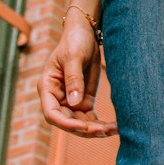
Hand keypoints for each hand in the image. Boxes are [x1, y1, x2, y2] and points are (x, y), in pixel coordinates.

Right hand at [37, 14, 116, 135]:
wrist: (85, 34)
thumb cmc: (74, 41)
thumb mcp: (73, 57)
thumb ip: (73, 79)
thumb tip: (74, 102)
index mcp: (47, 88)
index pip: (52, 114)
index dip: (66, 124)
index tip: (84, 126)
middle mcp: (57, 99)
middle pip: (68, 123)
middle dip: (85, 129)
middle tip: (105, 130)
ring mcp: (71, 102)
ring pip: (81, 124)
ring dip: (96, 130)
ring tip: (114, 129)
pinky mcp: (84, 101)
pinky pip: (92, 119)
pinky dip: (102, 125)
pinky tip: (116, 127)